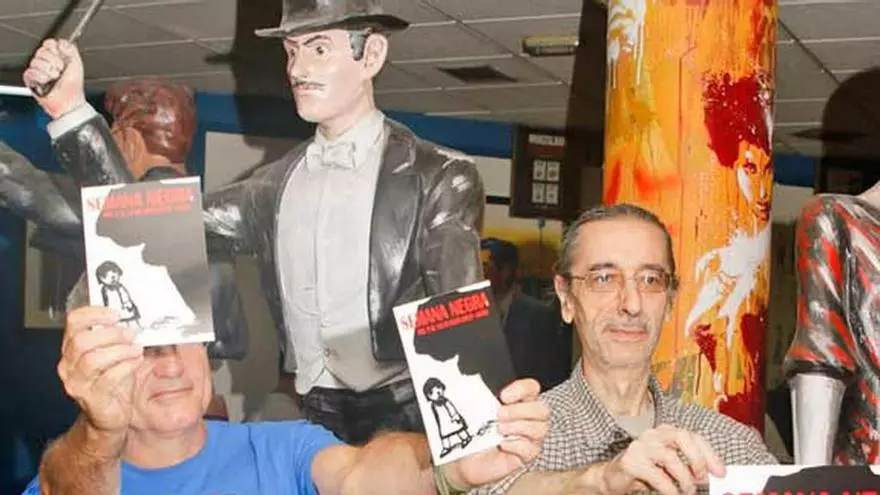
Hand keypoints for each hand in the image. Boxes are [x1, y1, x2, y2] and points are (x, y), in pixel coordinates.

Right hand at [22, 38, 85, 118]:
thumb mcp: (76, 64)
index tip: (62, 57)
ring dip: (49, 71)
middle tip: (60, 70)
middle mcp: (45, 61)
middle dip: (54, 62)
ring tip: (55, 78)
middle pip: (42, 51)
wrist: (69, 100)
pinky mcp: (30, 78)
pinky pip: (31, 71)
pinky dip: (41, 77)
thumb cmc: (73, 85)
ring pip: (36, 61)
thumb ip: (70, 49)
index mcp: (56, 56)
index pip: (49, 43)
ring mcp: (37, 69)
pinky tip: (46, 82)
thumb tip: (62, 41)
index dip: (55, 49)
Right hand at [58, 306, 143, 434]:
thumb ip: (116, 338)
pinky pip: (108, 378)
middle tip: (130, 334)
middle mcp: (68, 365)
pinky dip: (126, 366)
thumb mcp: (112, 355)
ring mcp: (77, 383)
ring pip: (92, 359)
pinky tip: (137, 361)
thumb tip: (134, 320)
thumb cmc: (112, 383)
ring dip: (120, 350)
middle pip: (82, 340)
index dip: (94, 314)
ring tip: (136, 349)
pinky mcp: (92, 398)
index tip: (115, 315)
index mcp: (72, 349)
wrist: (108, 418)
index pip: (73, 322)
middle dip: (111, 334)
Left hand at [446, 379, 549, 488]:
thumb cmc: (473, 430)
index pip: (532, 388)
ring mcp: (530, 438)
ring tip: (499, 429)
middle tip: (499, 414)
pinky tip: (502, 444)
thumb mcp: (475, 407)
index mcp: (519, 401)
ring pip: (541, 429)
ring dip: (518, 427)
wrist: (464, 457)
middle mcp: (528, 418)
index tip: (504, 395)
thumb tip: (475, 381)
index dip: (522, 389)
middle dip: (520, 410)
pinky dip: (516, 445)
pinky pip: (531, 449)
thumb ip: (480, 393)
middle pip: (542, 409)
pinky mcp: (526, 456)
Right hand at [597, 425, 724, 494]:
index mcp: (664, 433)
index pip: (692, 436)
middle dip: (697, 459)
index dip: (709, 454)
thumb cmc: (645, 472)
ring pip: (670, 456)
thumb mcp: (669, 467)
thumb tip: (711, 475)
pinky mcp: (630, 461)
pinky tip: (672, 493)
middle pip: (682, 437)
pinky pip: (656, 474)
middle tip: (702, 478)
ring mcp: (640, 446)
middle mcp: (652, 435)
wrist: (613, 478)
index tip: (720, 472)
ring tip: (687, 490)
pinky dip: (669, 487)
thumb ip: (687, 466)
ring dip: (684, 478)